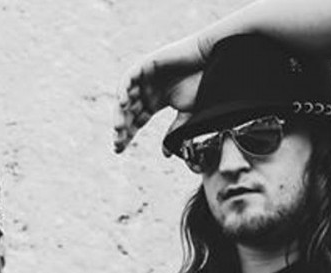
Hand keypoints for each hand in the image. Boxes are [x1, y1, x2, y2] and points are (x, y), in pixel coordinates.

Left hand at [113, 36, 211, 152]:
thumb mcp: (187, 112)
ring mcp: (144, 77)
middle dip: (121, 128)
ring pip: (125, 98)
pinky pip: (128, 79)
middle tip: (117, 143)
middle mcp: (146, 90)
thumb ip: (174, 130)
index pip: (135, 121)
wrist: (213, 60)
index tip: (119, 150)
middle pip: (128, 112)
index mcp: (154, 102)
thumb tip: (165, 154)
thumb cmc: (202, 83)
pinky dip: (123, 90)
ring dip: (120, 113)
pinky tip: (123, 104)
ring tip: (118, 128)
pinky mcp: (145, 64)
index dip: (127, 135)